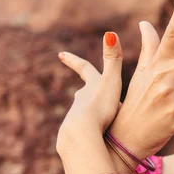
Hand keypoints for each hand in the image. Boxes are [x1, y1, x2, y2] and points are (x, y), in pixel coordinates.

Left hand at [55, 32, 123, 173]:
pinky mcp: (78, 137)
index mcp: (91, 87)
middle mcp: (81, 101)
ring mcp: (78, 119)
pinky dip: (94, 133)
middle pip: (83, 94)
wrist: (83, 135)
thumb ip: (113, 59)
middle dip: (86, 92)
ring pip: (86, 115)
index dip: (73, 60)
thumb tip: (110, 33)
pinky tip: (97, 140)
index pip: (83, 68)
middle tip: (85, 92)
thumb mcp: (111, 81)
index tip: (60, 55)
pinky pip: (89, 133)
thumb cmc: (100, 107)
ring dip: (93, 115)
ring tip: (101, 121)